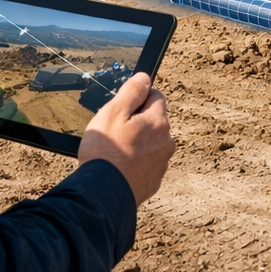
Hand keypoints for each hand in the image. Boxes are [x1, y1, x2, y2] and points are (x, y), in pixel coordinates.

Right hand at [79, 72, 173, 204]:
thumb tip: (145, 77)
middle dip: (137, 121)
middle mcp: (166, 142)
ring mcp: (161, 163)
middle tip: (113, 130)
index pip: (156, 96)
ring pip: (150, 143)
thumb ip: (132, 92)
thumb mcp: (114, 112)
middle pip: (153, 120)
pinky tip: (118, 167)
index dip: (138, 97)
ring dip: (136, 142)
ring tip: (113, 151)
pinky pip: (146, 163)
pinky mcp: (153, 181)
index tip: (122, 106)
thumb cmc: (106, 152)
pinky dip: (135, 162)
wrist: (104, 194)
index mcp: (158, 122)